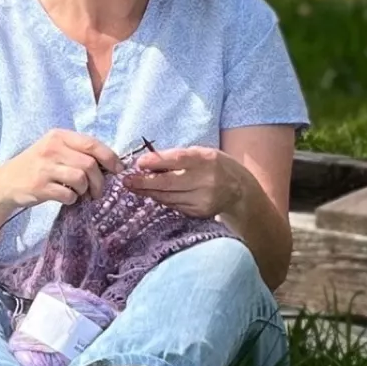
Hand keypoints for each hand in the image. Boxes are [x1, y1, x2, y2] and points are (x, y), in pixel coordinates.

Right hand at [0, 129, 120, 209]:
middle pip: (90, 164)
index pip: (92, 144)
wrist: (6, 182)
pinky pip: (68, 195)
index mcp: (58, 136)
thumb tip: (110, 164)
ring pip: (81, 179)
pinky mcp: (40, 187)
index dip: (110, 158)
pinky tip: (66, 197)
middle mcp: (51, 148)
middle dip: (100, 181)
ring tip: (81, 194)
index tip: (118, 170)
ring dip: (86, 191)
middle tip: (98, 191)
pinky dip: (72, 199)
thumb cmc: (37, 165)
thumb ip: (78, 151)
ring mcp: (45, 168)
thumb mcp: (54, 149)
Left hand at [122, 146, 245, 219]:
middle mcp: (206, 181)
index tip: (138, 164)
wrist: (239, 190)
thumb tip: (147, 161)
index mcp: (206, 160)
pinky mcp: (200, 213)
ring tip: (134, 187)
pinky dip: (162, 200)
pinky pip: (174, 206)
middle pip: (169, 183)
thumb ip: (178, 156)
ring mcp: (203, 199)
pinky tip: (153, 194)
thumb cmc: (215, 166)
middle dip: (144, 182)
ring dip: (149, 192)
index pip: (177, 160)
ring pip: (168, 197)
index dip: (155, 162)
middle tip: (126, 181)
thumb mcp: (201, 153)